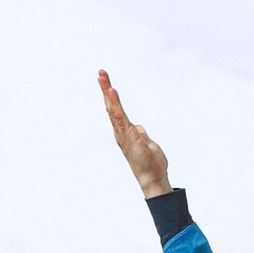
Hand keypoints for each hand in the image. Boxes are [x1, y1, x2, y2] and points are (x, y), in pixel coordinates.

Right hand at [99, 70, 170, 198]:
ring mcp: (124, 135)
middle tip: (100, 73)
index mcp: (125, 131)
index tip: (106, 79)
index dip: (110, 95)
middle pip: (111, 107)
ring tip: (105, 80)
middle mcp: (121, 132)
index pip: (116, 110)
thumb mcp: (147, 143)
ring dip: (109, 95)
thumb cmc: (150, 163)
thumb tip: (137, 128)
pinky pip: (122, 119)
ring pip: (114, 112)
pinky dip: (116, 106)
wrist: (153, 179)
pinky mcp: (130, 138)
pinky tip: (113, 94)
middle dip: (105, 89)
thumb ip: (140, 134)